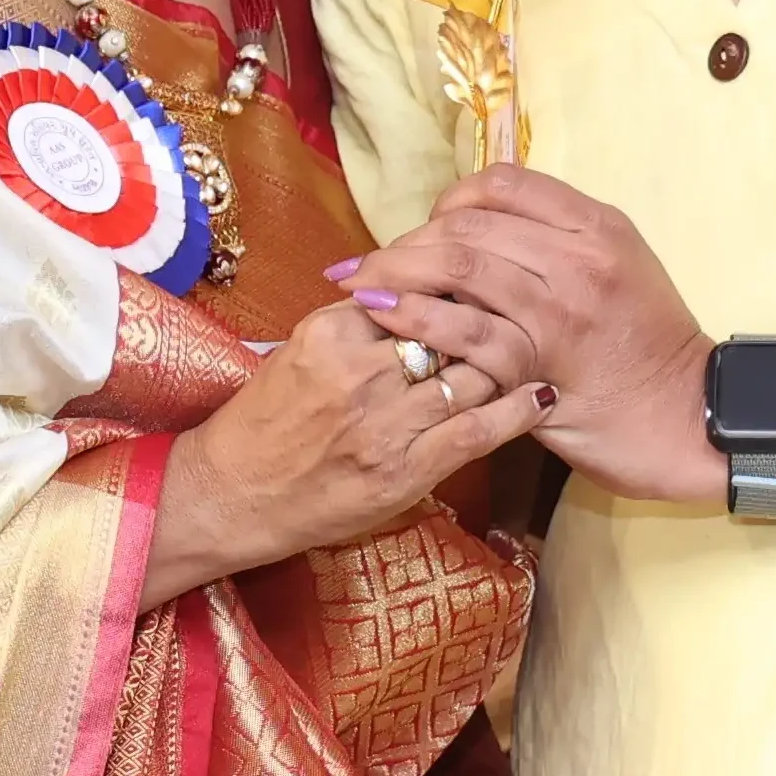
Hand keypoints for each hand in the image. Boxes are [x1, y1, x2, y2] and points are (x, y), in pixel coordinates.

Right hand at [145, 300, 546, 607]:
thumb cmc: (265, 420)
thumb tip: (422, 285)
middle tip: (522, 308)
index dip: (452, 284)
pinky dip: (519, 410)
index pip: (413, 288)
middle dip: (488, 317)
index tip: (480, 281)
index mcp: (329, 331)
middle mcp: (358, 373)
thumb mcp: (300, 350)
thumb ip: (357, 320)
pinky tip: (543, 393)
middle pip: (450, 326)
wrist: (233, 495)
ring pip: (472, 373)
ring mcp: (383, 424)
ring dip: (508, 360)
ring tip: (536, 349)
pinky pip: (479, 430)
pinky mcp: (405, 471)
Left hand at [338, 167, 721, 505]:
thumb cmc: (648, 348)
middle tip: (374, 266)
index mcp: (598, 227)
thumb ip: (555, 247)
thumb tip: (474, 236)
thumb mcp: (618, 272)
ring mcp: (561, 309)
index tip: (427, 229)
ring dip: (397, 273)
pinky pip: (464, 329)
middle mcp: (580, 257)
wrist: (690, 419)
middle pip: (471, 222)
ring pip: (460, 264)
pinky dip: (414, 319)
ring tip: (360, 288)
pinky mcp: (542, 363)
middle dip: (409, 241)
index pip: (504, 184)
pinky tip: (383, 321)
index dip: (451, 201)